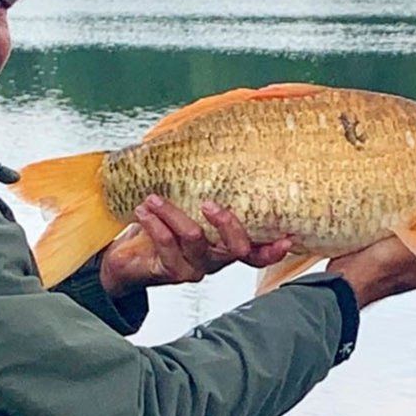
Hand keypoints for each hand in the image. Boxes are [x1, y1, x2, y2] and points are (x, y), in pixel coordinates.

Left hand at [100, 196, 293, 293]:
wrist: (127, 258)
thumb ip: (199, 188)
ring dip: (173, 213)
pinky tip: (142, 211)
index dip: (274, 249)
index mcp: (226, 245)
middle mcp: (217, 260)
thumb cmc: (160, 226)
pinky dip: (154, 224)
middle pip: (238, 249)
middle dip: (228, 223)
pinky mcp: (172, 272)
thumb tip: (208, 144)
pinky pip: (168, 245)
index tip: (288, 238)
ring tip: (152, 197)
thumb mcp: (183, 205)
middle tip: (209, 203)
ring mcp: (196, 268)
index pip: (258, 252)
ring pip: (196, 240)